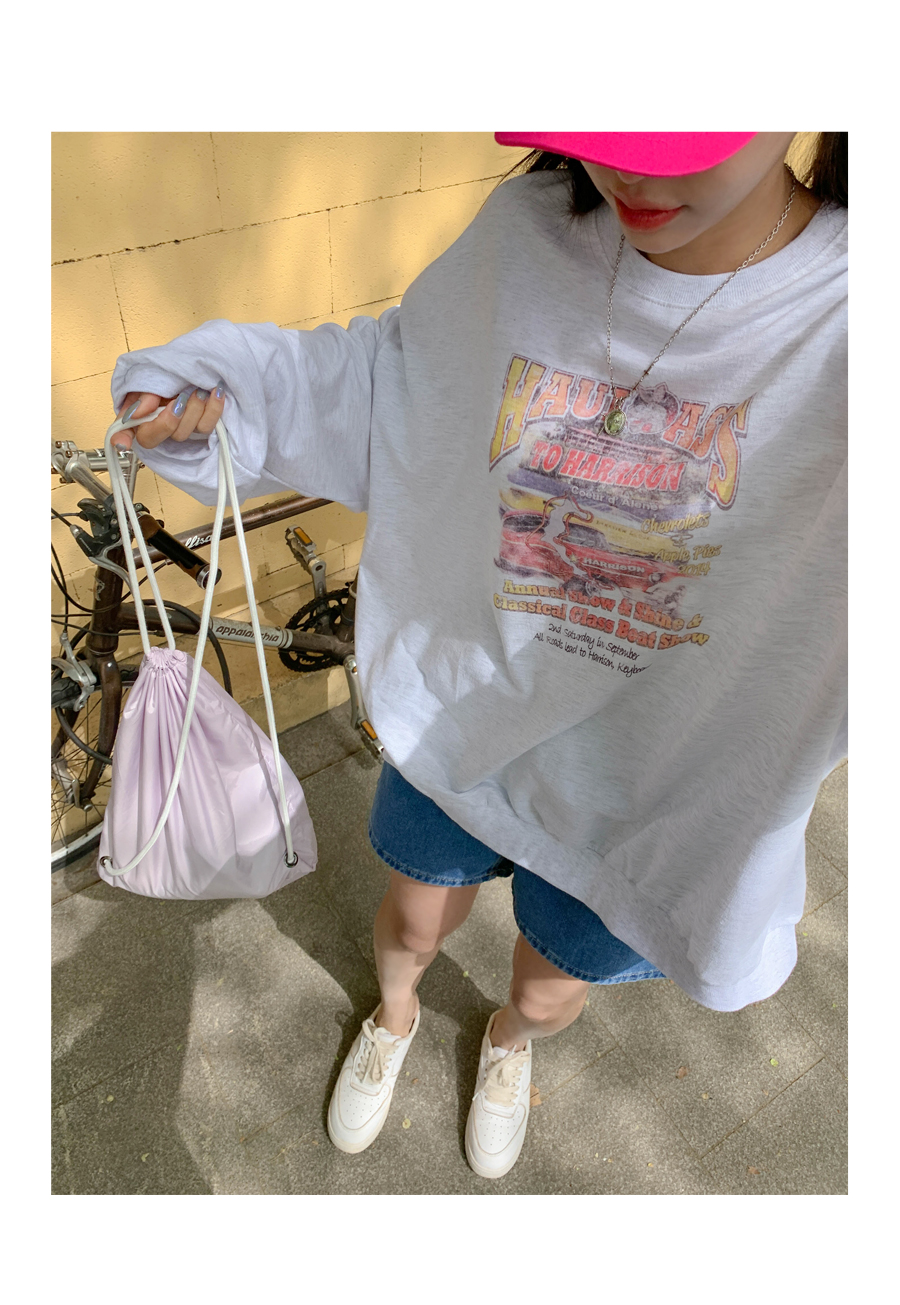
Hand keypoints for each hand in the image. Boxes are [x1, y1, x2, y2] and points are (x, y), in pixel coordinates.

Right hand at [111, 383, 225, 450]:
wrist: (196, 366)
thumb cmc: (169, 372)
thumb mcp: (151, 377)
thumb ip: (143, 394)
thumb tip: (138, 412)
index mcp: (135, 413)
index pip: (122, 431)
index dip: (121, 438)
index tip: (122, 443)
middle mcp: (154, 426)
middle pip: (151, 438)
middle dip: (168, 420)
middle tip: (179, 398)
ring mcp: (177, 429)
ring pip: (181, 434)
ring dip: (191, 409)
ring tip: (197, 390)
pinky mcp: (198, 428)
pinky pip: (205, 427)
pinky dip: (212, 409)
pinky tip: (215, 392)